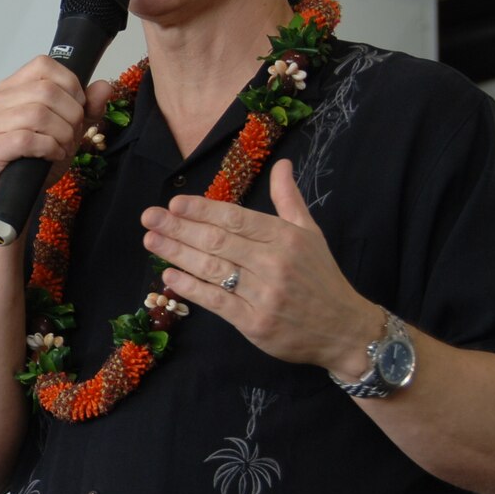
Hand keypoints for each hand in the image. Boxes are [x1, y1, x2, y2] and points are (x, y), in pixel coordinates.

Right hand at [0, 57, 115, 204]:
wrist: (15, 199)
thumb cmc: (35, 162)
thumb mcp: (67, 129)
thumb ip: (87, 108)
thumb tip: (103, 87)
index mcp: (9, 89)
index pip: (42, 65)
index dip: (70, 84)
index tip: (78, 107)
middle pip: (45, 91)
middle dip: (70, 115)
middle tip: (72, 135)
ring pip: (37, 114)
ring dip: (61, 134)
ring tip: (62, 147)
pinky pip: (25, 139)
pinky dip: (48, 147)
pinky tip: (52, 155)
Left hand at [140, 158, 379, 378]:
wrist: (345, 330)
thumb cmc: (321, 278)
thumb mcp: (311, 233)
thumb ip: (289, 199)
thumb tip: (282, 163)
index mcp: (286, 237)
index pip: (235, 218)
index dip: (202, 210)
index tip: (174, 204)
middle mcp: (274, 263)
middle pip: (218, 241)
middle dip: (179, 228)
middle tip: (149, 217)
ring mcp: (264, 294)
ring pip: (212, 269)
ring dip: (177, 254)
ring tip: (151, 241)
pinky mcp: (255, 323)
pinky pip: (216, 302)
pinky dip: (190, 288)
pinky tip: (169, 276)